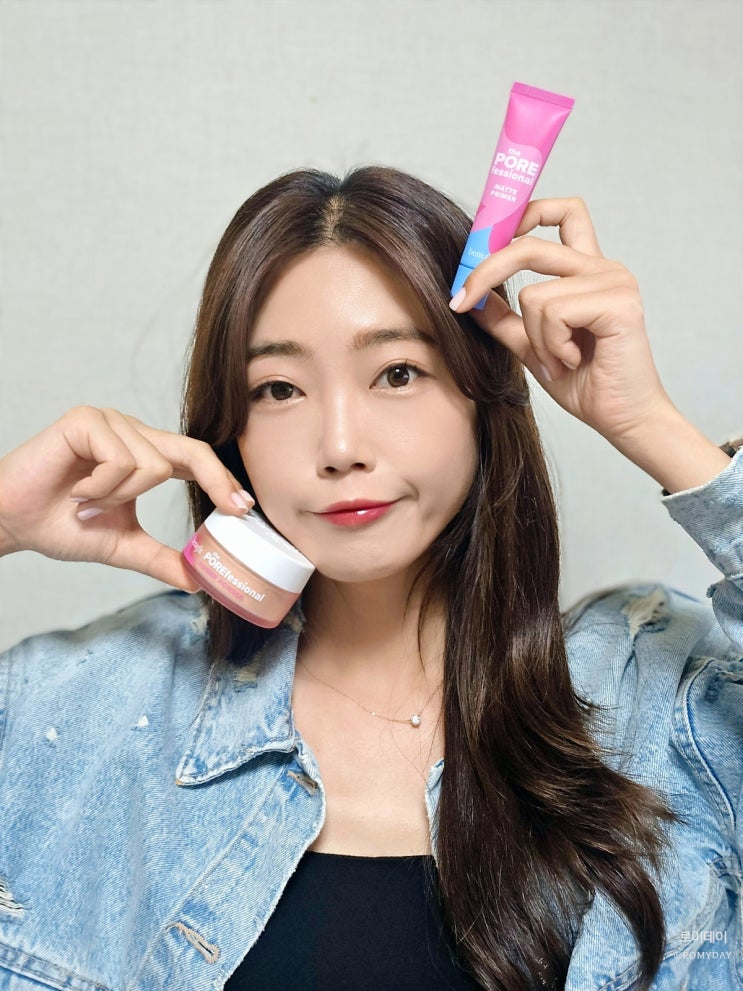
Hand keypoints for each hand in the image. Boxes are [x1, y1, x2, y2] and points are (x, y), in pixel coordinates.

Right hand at [0, 407, 252, 588]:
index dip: (221, 480)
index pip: (194, 459)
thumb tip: (198, 582)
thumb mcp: (122, 545)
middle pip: (190, 449)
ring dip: (121, 498)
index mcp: (144, 455)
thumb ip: (160, 559)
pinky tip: (75, 493)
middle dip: (216, 480)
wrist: (12, 522)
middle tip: (235, 508)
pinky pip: (120, 460)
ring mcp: (110, 422)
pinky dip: (101, 489)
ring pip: (152, 465)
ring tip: (88, 505)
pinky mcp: (86, 420)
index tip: (245, 508)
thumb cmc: (60, 526)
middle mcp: (132, 433)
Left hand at [450, 197, 674, 446]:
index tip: (484, 239)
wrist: (621, 419)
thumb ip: (504, 319)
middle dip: (485, 272)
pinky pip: (553, 313)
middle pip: (530, 244)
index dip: (523, 212)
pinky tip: (573, 361)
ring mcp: (614, 281)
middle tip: (460, 302)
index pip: (562, 212)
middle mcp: (603, 268)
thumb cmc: (585, 384)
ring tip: (559, 360)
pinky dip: (551, 345)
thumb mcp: (531, 346)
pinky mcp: (618, 303)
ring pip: (534, 295)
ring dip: (535, 339)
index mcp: (586, 271)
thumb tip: (470, 297)